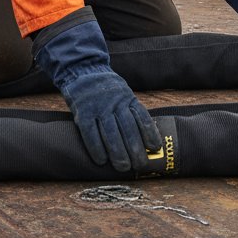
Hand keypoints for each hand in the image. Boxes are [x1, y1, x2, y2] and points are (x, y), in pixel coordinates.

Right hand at [35, 15, 161, 170]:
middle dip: (135, 150)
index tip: (155, 149)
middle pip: (128, 130)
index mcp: (127, 98)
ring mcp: (98, 108)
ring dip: (118, 153)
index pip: (142, 118)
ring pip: (111, 134)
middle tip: (139, 165)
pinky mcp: (82, 113)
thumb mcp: (123, 93)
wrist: (82, 71)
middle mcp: (114, 103)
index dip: (150, 134)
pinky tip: (101, 160)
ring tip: (123, 167)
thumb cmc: (106, 89)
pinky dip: (96, 148)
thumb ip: (131, 110)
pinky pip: (90, 134)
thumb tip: (146, 137)